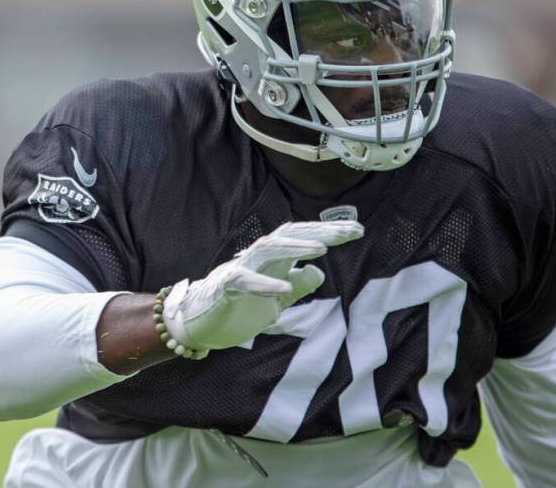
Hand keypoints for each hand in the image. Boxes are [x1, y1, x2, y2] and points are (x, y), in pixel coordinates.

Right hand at [162, 220, 363, 350]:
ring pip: (268, 250)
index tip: (357, 231)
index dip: (328, 233)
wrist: (198, 324)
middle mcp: (257, 258)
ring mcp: (239, 269)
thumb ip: (297, 285)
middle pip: (290, 236)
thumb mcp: (276, 300)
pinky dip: (263, 284)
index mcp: (272, 260)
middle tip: (350, 231)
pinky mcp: (224, 288)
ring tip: (322, 249)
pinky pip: (244, 281)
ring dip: (294, 249)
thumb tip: (319, 271)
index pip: (302, 238)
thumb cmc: (237, 308)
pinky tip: (283, 288)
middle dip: (320, 232)